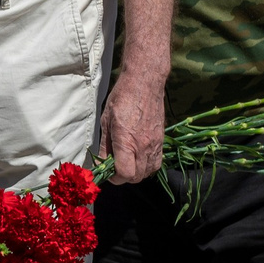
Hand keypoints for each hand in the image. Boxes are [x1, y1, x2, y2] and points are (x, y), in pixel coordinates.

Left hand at [97, 69, 164, 184]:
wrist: (145, 84)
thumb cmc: (122, 99)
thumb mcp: (106, 121)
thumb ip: (105, 145)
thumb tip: (101, 162)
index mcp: (127, 141)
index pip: (125, 173)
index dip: (114, 177)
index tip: (107, 171)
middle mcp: (144, 146)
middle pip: (136, 177)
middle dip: (123, 177)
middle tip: (114, 167)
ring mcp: (155, 144)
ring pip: (148, 172)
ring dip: (136, 173)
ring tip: (126, 162)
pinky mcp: (162, 141)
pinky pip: (156, 163)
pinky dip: (147, 166)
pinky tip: (138, 158)